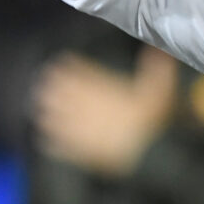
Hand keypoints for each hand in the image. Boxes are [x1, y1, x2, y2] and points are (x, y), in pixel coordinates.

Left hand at [32, 47, 178, 175]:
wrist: (145, 154)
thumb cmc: (153, 119)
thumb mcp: (162, 88)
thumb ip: (158, 67)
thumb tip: (160, 48)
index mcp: (102, 89)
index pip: (79, 73)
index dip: (69, 66)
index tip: (61, 61)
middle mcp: (85, 107)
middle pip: (59, 93)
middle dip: (51, 88)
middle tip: (43, 83)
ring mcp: (79, 130)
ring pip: (53, 118)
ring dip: (46, 113)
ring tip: (41, 110)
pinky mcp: (78, 152)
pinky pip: (57, 146)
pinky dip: (51, 142)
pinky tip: (47, 141)